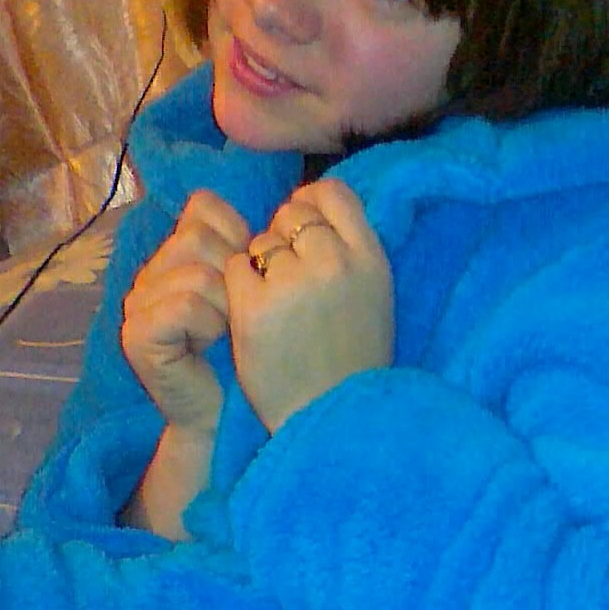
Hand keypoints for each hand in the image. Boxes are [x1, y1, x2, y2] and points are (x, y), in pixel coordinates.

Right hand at [121, 190, 250, 434]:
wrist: (226, 415)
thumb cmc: (248, 355)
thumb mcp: (252, 290)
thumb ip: (246, 246)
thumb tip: (274, 213)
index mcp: (174, 253)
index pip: (202, 207)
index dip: (237, 237)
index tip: (249, 279)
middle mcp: (148, 272)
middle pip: (196, 237)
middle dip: (233, 276)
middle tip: (236, 315)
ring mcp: (136, 302)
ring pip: (195, 272)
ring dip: (224, 306)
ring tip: (225, 333)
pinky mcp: (135, 334)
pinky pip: (185, 304)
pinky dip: (209, 324)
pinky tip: (210, 345)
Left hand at [225, 179, 393, 432]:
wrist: (330, 415)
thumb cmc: (352, 361)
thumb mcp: (374, 297)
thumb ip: (350, 251)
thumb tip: (312, 204)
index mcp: (371, 258)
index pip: (333, 194)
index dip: (311, 203)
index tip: (301, 229)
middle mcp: (335, 263)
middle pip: (292, 214)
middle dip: (283, 240)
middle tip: (287, 281)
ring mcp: (294, 283)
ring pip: (260, 242)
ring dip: (260, 267)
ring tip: (277, 308)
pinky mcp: (255, 307)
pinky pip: (234, 269)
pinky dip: (237, 289)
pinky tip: (254, 317)